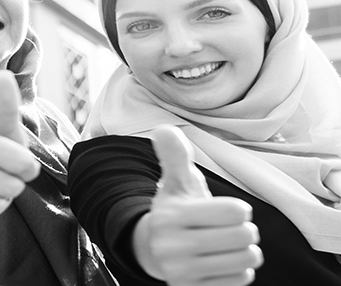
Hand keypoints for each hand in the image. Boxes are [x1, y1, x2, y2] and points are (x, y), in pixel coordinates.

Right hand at [135, 125, 262, 285]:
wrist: (154, 250)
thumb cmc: (175, 211)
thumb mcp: (175, 182)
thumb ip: (174, 155)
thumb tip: (163, 129)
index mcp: (170, 216)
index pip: (235, 212)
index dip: (238, 209)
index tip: (227, 210)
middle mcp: (171, 247)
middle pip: (243, 237)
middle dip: (245, 231)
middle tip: (230, 229)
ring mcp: (181, 273)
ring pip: (245, 261)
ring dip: (245, 251)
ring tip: (228, 245)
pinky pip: (239, 281)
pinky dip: (239, 271)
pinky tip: (223, 263)